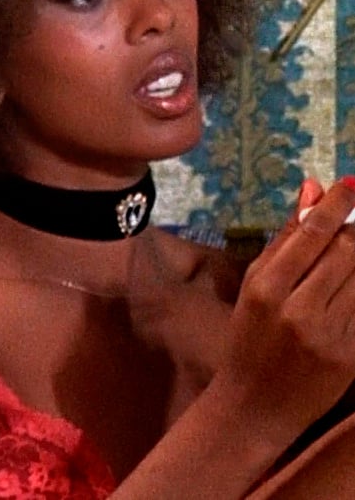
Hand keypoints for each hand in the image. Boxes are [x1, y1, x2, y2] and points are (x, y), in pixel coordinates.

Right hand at [215, 178, 354, 450]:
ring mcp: (329, 336)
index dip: (337, 205)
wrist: (254, 407)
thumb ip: (284, 237)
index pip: (313, 234)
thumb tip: (310, 188)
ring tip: (352, 248)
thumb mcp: (254, 284)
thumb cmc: (247, 338)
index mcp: (266, 288)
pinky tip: (350, 282)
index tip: (351, 184)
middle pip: (346, 252)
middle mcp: (299, 310)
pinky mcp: (350, 358)